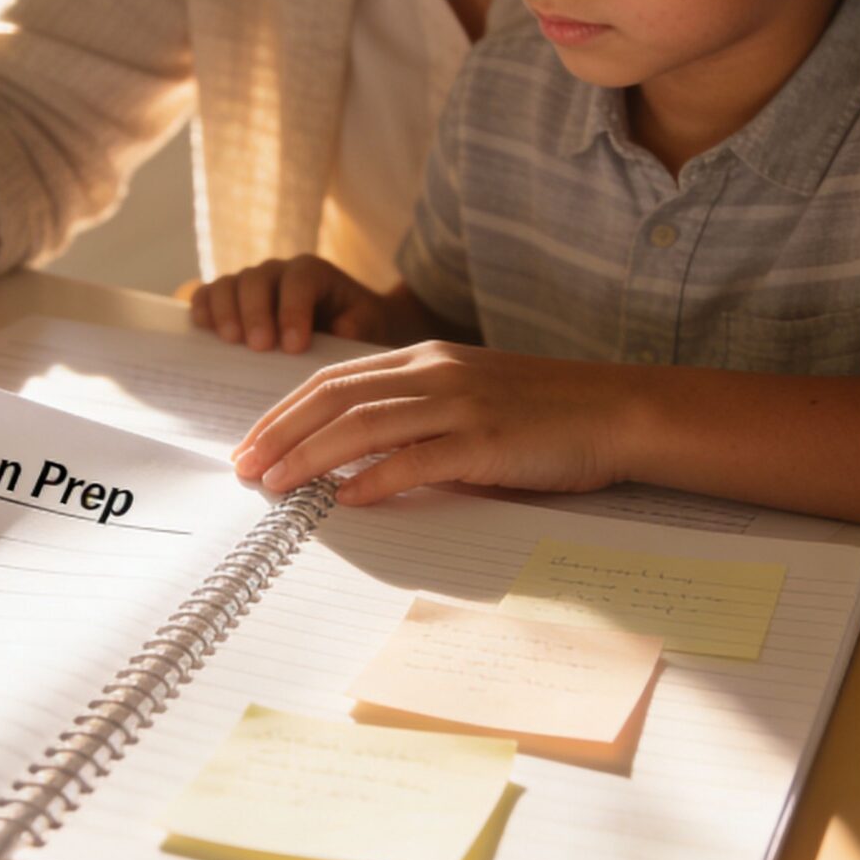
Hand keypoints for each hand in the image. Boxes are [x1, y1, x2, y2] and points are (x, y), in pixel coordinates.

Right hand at [189, 255, 393, 352]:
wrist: (346, 324)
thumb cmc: (357, 326)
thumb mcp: (367, 326)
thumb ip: (357, 328)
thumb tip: (339, 332)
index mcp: (314, 272)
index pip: (299, 281)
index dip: (293, 311)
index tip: (293, 347)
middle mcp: (279, 271)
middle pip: (258, 279)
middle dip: (256, 312)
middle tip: (260, 347)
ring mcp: (251, 283)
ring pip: (229, 284)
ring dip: (225, 311)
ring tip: (232, 342)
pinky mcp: (232, 300)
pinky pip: (208, 295)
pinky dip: (202, 308)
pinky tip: (203, 330)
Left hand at [229, 342, 635, 503]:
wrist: (617, 410)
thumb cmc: (544, 414)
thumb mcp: (470, 400)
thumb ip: (416, 420)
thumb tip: (355, 462)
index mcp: (426, 358)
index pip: (334, 379)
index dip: (284, 411)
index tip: (251, 442)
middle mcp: (435, 373)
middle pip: (333, 397)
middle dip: (279, 433)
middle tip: (243, 467)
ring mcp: (459, 404)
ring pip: (362, 426)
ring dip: (309, 457)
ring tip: (275, 485)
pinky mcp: (485, 442)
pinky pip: (415, 460)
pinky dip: (374, 480)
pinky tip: (344, 501)